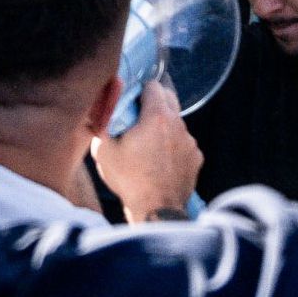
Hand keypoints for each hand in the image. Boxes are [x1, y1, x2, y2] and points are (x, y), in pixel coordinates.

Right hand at [89, 77, 200, 221]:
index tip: (131, 101)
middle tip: (137, 119)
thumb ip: (102, 122)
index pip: (153, 86)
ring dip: (163, 128)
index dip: (140, 90)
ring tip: (147, 147)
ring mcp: (190, 143)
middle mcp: (178, 125)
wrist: (156, 210)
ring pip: (176, 124)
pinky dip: (173, 148)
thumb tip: (101, 107)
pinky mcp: (196, 159)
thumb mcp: (103, 149)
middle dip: (154, 103)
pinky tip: (160, 162)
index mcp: (157, 117)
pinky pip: (183, 144)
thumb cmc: (129, 180)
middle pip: (169, 99)